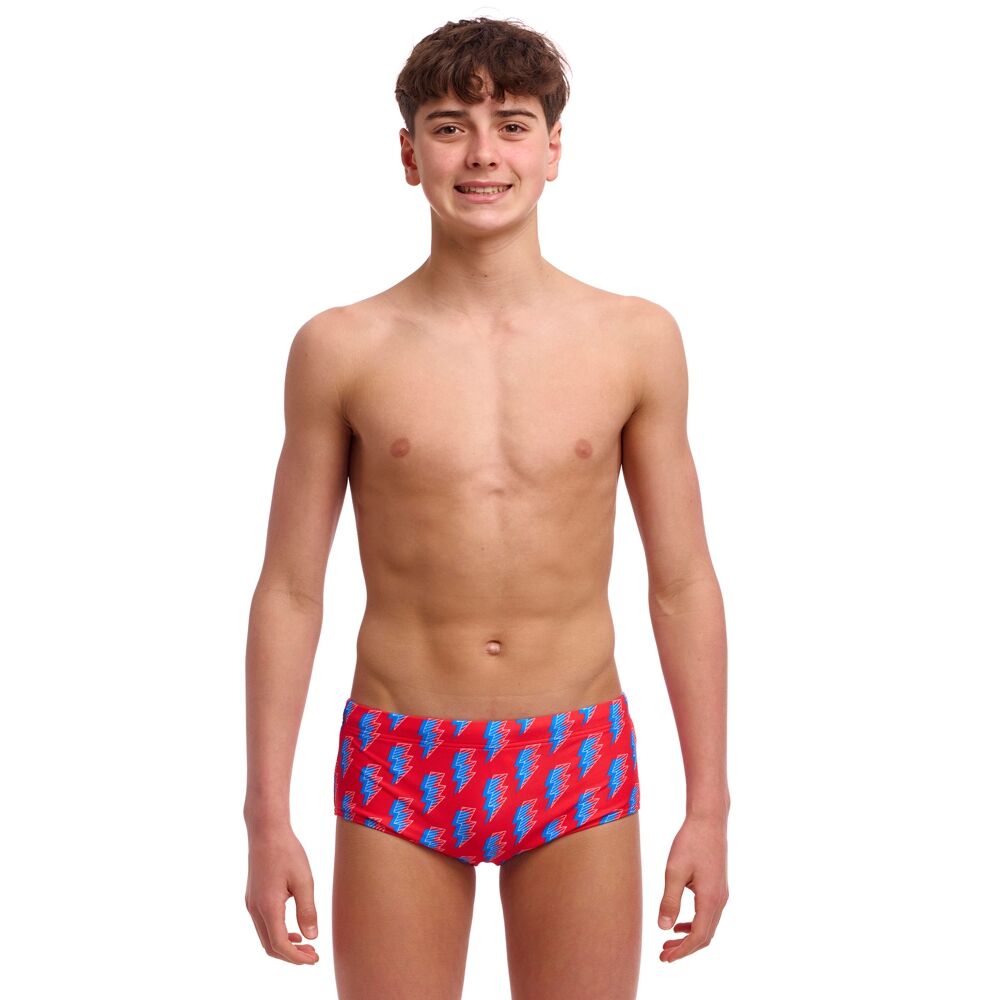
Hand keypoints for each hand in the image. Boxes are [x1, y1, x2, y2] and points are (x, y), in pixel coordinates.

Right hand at [245, 822, 319, 964]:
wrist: (266, 831)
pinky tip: (293, 930)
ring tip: (305, 945)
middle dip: (291, 956)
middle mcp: (255, 909)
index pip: (280, 945)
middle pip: (270, 946)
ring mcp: (251, 904)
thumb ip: (307, 910)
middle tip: (312, 955)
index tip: (314, 959)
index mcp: (268, 907)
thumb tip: (311, 937)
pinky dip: (277, 933)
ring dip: (284, 946)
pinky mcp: (252, 897)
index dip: (297, 957)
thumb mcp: (304, 880)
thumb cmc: (287, 852)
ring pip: (265, 937)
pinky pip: (263, 925)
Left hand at [657, 814, 728, 962]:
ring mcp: (721, 894)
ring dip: (689, 938)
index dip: (682, 951)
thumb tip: (663, 928)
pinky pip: (709, 915)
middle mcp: (720, 900)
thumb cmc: (690, 842)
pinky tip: (679, 924)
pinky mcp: (718, 887)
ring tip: (668, 943)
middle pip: (705, 936)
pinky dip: (695, 925)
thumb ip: (670, 900)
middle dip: (685, 949)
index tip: (664, 958)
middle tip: (663, 955)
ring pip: (708, 927)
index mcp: (710, 899)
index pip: (698, 936)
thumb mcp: (674, 871)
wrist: (709, 820)